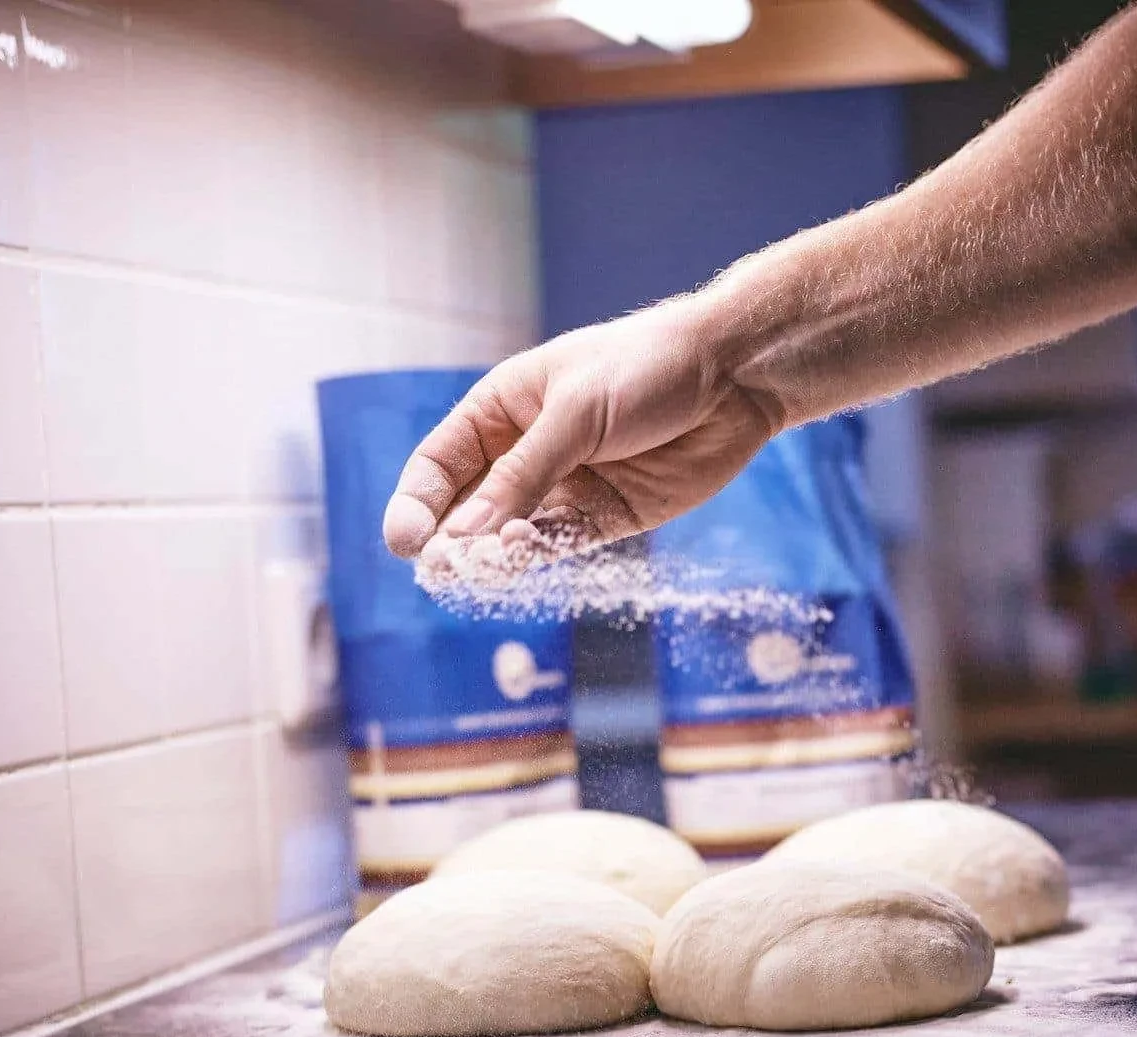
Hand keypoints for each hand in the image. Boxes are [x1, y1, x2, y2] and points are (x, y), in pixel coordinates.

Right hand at [381, 296, 780, 562]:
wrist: (732, 377)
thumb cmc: (646, 369)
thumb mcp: (576, 414)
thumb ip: (523, 476)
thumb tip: (465, 536)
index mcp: (502, 411)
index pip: (441, 464)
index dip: (418, 502)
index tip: (404, 541)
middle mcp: (524, 454)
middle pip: (468, 509)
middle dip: (449, 540)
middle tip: (439, 568)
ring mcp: (564, 490)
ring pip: (510, 535)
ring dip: (489, 555)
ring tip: (477, 566)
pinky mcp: (603, 519)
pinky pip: (557, 547)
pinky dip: (535, 557)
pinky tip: (519, 556)